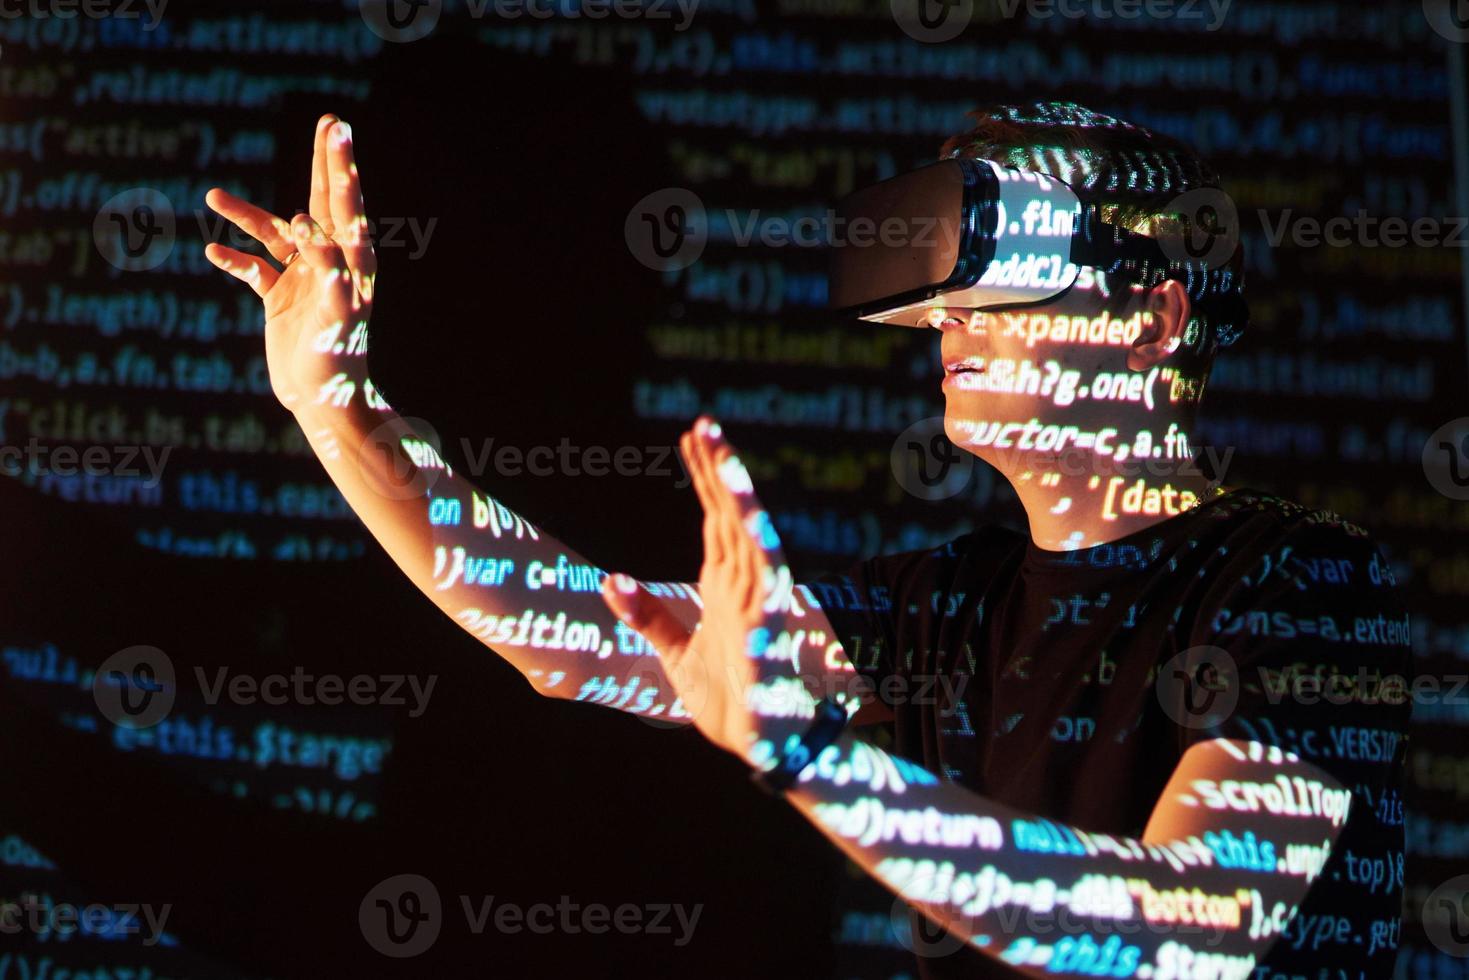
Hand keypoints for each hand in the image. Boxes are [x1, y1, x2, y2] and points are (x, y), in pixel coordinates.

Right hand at [204, 113, 376, 413]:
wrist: (323, 400)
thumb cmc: (338, 358)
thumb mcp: (338, 312)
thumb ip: (327, 266)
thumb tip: (304, 222)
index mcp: (352, 261)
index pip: (345, 204)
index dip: (339, 165)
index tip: (337, 128)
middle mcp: (329, 263)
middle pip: (322, 202)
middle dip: (322, 164)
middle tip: (328, 123)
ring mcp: (303, 278)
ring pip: (274, 235)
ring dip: (245, 215)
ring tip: (213, 196)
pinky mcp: (280, 299)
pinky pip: (253, 270)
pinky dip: (234, 259)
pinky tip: (213, 251)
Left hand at [601, 418, 824, 763]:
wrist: (763, 748)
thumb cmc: (728, 703)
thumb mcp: (673, 654)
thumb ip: (647, 615)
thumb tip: (609, 579)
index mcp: (725, 588)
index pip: (715, 519)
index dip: (707, 478)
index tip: (694, 437)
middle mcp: (744, 586)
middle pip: (730, 515)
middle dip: (719, 470)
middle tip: (704, 424)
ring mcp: (758, 603)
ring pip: (748, 536)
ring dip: (736, 495)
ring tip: (723, 454)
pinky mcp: (766, 628)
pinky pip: (765, 580)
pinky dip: (759, 547)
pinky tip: (750, 517)